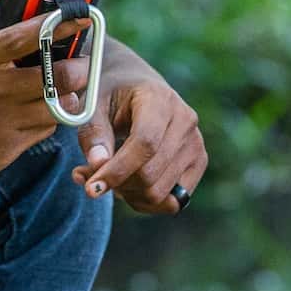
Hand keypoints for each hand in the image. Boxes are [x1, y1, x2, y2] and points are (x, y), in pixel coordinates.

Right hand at [0, 15, 76, 208]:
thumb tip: (7, 31)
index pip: (24, 36)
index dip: (58, 25)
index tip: (80, 18)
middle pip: (57, 75)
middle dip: (78, 69)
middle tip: (79, 68)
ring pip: (58, 106)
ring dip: (68, 100)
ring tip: (64, 95)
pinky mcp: (4, 152)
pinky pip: (43, 132)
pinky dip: (48, 122)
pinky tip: (39, 118)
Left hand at [70, 44, 204, 214]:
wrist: (138, 88)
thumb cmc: (112, 96)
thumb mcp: (94, 107)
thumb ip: (93, 135)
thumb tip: (97, 166)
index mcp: (159, 99)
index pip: (145, 143)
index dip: (117, 170)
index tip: (92, 186)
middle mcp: (185, 120)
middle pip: (150, 173)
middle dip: (117, 184)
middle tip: (93, 178)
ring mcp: (196, 143)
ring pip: (159, 193)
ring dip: (128, 195)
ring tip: (111, 179)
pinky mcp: (198, 162)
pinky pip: (173, 202)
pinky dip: (146, 202)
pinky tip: (130, 187)